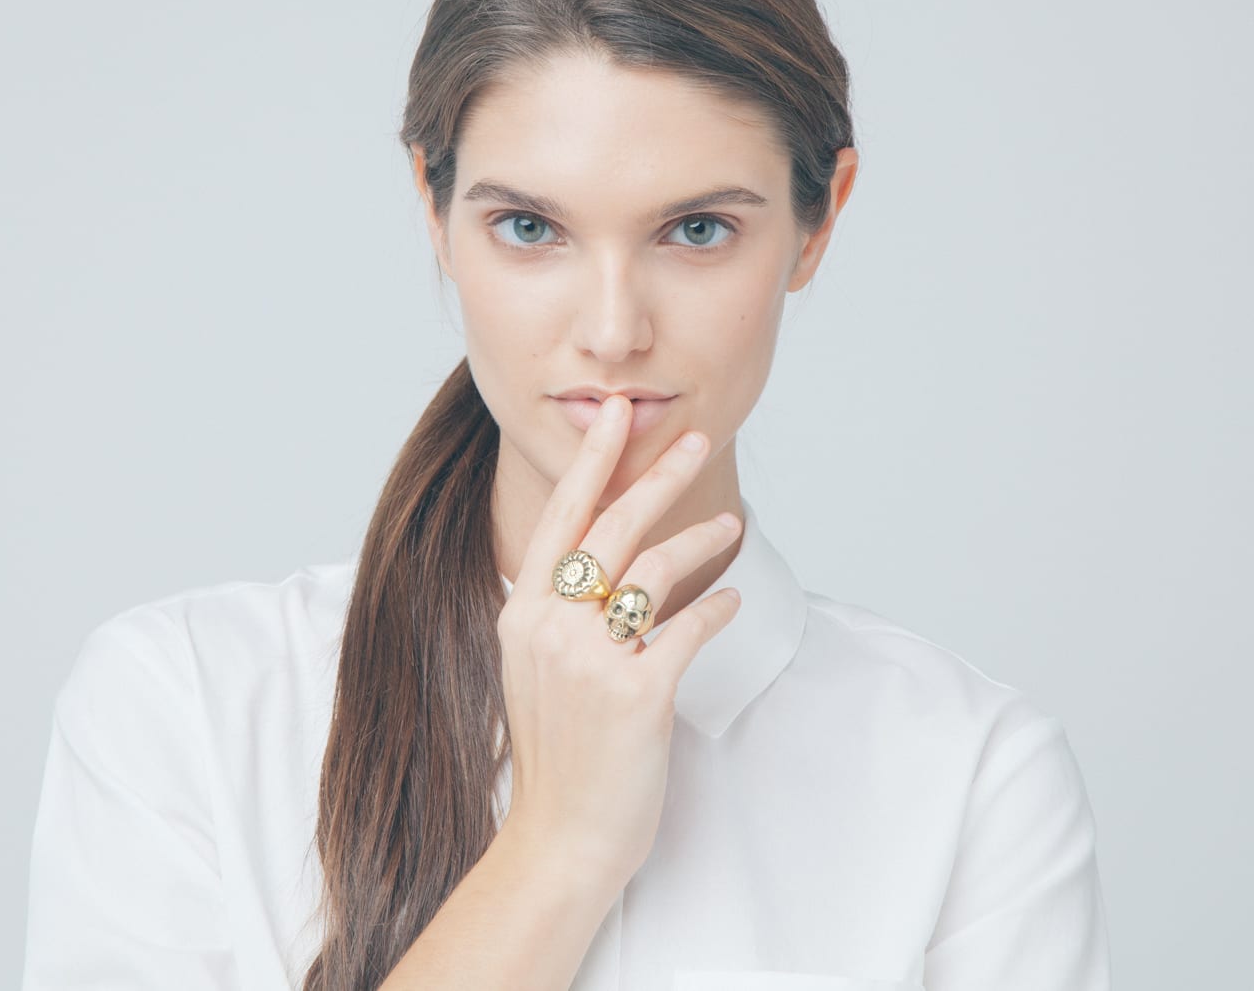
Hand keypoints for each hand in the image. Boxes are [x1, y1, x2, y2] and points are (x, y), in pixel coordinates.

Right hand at [494, 394, 744, 883]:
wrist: (561, 837)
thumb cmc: (558, 754)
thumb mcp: (535, 669)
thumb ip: (558, 614)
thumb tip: (599, 564)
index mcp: (523, 614)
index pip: (561, 517)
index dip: (593, 461)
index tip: (618, 416)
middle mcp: (550, 627)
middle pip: (613, 526)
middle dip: (657, 474)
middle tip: (695, 440)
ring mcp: (592, 660)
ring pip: (655, 568)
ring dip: (701, 539)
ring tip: (730, 525)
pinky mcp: (636, 694)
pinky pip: (688, 627)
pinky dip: (717, 608)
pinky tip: (731, 601)